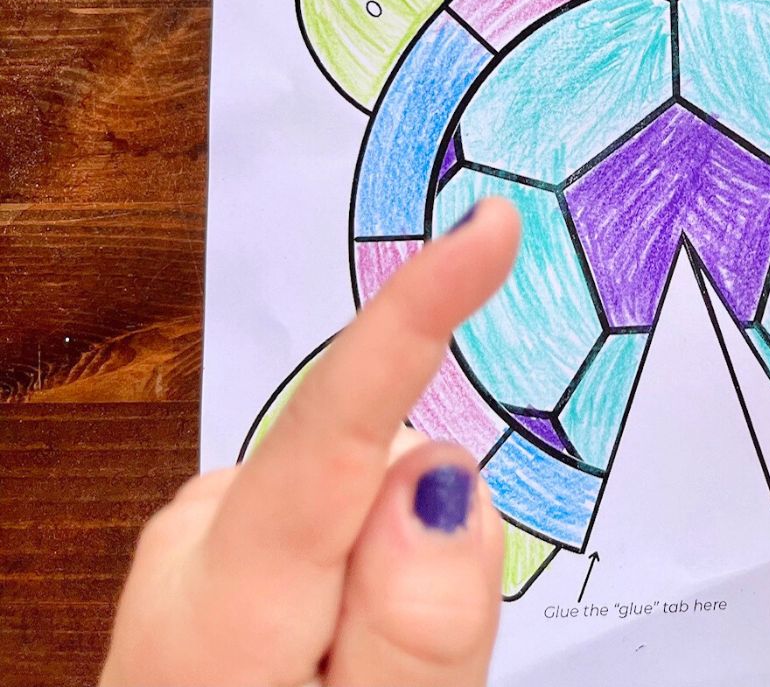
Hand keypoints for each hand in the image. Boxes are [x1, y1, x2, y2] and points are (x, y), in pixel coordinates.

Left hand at [103, 200, 520, 686]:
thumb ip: (416, 633)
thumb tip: (444, 468)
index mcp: (221, 615)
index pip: (333, 439)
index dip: (414, 322)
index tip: (490, 228)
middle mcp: (183, 561)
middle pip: (353, 471)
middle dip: (420, 527)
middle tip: (428, 667)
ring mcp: (177, 566)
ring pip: (340, 502)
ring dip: (381, 568)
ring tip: (367, 678)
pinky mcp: (192, 573)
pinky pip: (311, 527)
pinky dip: (347, 572)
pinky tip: (329, 655)